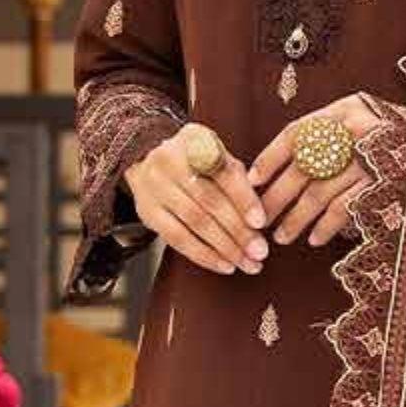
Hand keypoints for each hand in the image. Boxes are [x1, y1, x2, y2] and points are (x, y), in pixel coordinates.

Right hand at [123, 122, 269, 276]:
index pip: (223, 172)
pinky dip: (204, 255)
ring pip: (194, 223)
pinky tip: (225, 266)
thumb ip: (236, 176)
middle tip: (260, 252)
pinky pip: (177, 239)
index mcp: (194, 140)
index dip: (243, 198)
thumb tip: (259, 216)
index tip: (260, 222)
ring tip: (248, 264)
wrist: (145, 155)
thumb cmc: (193, 158)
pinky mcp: (147, 211)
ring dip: (225, 248)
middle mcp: (170, 161)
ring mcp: (155, 187)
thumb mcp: (215, 152)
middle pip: (209, 201)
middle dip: (238, 231)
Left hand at [248, 93, 384, 247]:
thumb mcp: (357, 121)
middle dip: (277, 198)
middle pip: (302, 168)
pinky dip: (326, 226)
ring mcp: (371, 159)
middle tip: (260, 219)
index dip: (270, 158)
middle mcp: (356, 131)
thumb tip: (274, 170)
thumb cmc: (389, 138)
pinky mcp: (385, 186)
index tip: (252, 181)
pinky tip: (315, 239)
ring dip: (296, 219)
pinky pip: (345, 209)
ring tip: (282, 236)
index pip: (295, 133)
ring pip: (319, 193)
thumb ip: (324, 135)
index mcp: (343, 111)